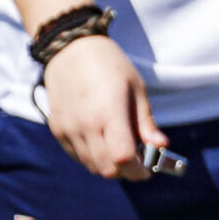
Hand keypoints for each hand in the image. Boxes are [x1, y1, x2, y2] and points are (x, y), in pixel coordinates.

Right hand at [41, 34, 162, 180]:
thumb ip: (146, 123)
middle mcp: (85, 125)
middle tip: (136, 158)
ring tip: (118, 146)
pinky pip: (77, 156)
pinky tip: (101, 141)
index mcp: (109, 113)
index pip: (123, 158)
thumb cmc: (109, 65)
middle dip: (125, 171)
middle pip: (107, 169)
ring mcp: (68, 128)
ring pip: (91, 166)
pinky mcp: (57, 128)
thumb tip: (161, 146)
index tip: (147, 169)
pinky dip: (92, 157)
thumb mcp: (136, 90)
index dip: (138, 171)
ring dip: (108, 164)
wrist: (69, 48)